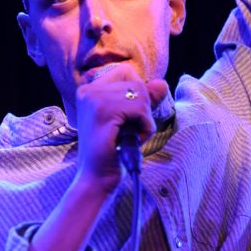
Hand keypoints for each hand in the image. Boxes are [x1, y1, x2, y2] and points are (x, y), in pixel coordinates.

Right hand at [75, 64, 167, 190]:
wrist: (96, 178)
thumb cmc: (112, 151)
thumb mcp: (129, 119)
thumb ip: (144, 99)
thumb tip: (162, 83)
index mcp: (89, 90)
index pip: (126, 71)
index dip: (138, 94)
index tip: (128, 118)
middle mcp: (88, 91)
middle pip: (135, 82)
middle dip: (142, 108)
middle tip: (130, 130)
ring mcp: (94, 100)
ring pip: (141, 94)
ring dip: (144, 119)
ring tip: (131, 136)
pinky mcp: (104, 112)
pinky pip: (140, 109)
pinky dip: (145, 127)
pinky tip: (133, 140)